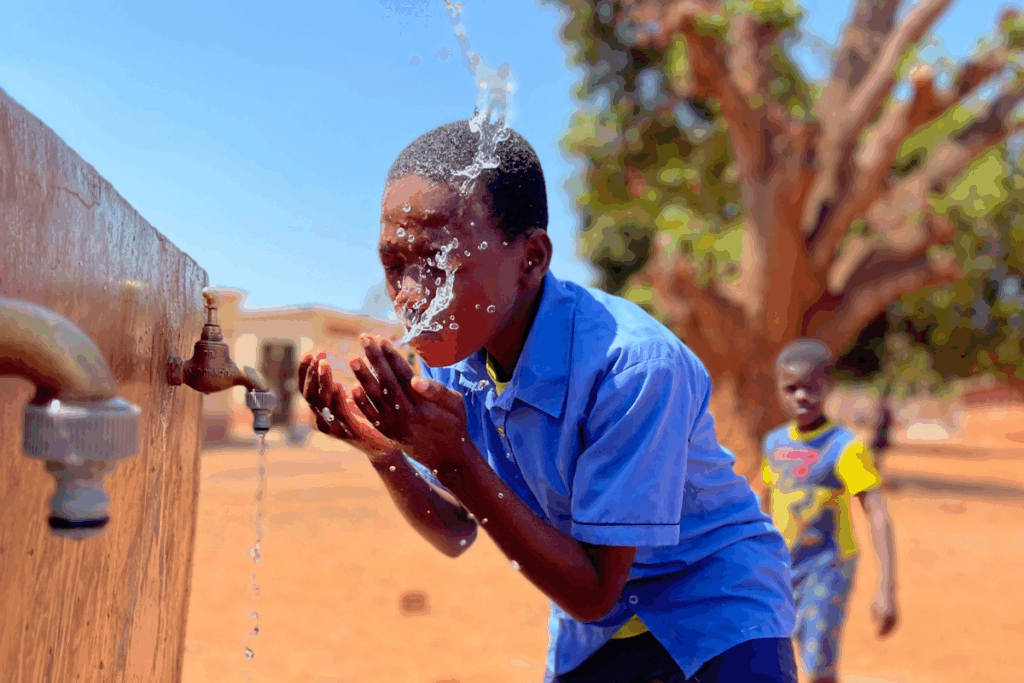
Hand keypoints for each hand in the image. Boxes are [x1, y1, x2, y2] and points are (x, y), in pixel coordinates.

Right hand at [298, 352, 397, 458]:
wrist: (384, 446)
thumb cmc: (366, 417)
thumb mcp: (351, 397)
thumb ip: (340, 382)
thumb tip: (334, 357)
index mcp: (321, 409)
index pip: (304, 388)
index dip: (304, 371)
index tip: (310, 352)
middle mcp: (323, 419)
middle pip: (309, 395)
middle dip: (312, 374)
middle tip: (319, 357)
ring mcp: (336, 428)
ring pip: (322, 405)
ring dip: (322, 383)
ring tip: (325, 365)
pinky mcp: (352, 434)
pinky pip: (342, 416)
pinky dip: (338, 401)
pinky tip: (340, 386)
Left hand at [348, 336, 470, 471]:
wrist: (449, 459)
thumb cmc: (455, 425)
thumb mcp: (456, 404)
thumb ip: (437, 390)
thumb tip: (415, 379)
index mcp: (424, 405)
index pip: (404, 374)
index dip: (391, 356)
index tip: (381, 339)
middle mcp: (408, 415)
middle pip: (387, 382)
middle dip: (374, 359)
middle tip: (363, 339)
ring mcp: (396, 427)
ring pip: (376, 399)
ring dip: (364, 378)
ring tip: (354, 359)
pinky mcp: (389, 435)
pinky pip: (372, 418)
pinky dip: (362, 404)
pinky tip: (353, 389)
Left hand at [870, 591, 898, 637]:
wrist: (887, 592)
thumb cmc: (877, 599)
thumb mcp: (873, 606)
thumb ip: (873, 615)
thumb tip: (875, 623)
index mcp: (883, 613)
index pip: (881, 625)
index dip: (879, 631)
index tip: (876, 635)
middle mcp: (890, 614)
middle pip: (887, 627)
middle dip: (884, 633)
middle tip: (879, 637)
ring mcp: (894, 614)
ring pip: (893, 626)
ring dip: (888, 632)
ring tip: (883, 635)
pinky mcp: (897, 613)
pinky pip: (895, 623)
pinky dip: (892, 628)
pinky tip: (888, 630)